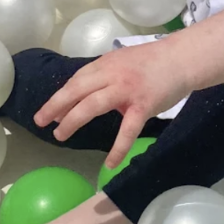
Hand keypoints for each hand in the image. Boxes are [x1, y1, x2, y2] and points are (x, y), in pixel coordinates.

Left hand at [34, 39, 189, 169]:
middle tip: (40, 122)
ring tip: (60, 135)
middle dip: (55, 106)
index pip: (77, 80)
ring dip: (73, 121)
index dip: (60, 96)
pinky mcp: (143, 105)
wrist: (183, 59)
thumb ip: (105, 76)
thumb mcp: (123, 62)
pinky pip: (128, 130)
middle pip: (77, 90)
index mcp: (106, 64)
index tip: (48, 111)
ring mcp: (127, 90)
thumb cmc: (154, 62)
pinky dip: (118, 148)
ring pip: (93, 106)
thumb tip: (85, 98)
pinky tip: (110, 163)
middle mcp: (112, 75)